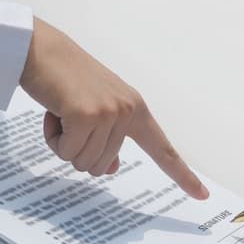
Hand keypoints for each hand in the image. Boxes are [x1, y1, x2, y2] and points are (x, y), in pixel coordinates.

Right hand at [20, 18, 207, 198]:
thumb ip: (107, 140)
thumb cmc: (64, 79)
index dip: (182, 175)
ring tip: (61, 112)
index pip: (163, 149)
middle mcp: (128, 111)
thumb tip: (110, 169)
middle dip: (77, 149)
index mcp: (136, 109)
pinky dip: (53, 138)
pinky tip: (53, 112)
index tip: (203, 195)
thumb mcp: (94, 110)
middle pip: (101, 167)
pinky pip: (66, 152)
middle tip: (69, 117)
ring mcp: (109, 113)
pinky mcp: (85, 115)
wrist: (41, 48)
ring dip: (63, 143)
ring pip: (83, 162)